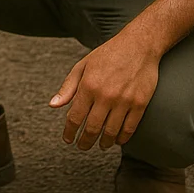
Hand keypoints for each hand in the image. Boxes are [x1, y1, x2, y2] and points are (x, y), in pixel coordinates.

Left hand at [50, 28, 161, 149]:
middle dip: (85, 142)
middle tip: (82, 147)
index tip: (68, 139)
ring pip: (111, 132)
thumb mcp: (82, 66)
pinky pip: (130, 128)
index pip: (75, 117)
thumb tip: (53, 105)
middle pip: (92, 128)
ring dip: (104, 143)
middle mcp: (105, 96)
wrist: (138, 46)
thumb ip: (68, 87)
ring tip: (100, 145)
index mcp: (88, 86)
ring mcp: (124, 101)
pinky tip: (118, 141)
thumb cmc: (108, 55)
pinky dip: (122, 138)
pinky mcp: (140, 104)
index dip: (70, 132)